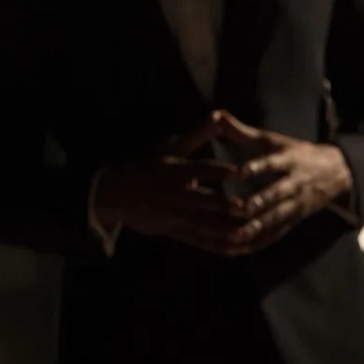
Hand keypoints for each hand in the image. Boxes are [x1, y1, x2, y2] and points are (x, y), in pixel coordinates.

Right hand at [93, 122, 245, 254]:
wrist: (116, 194)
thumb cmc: (149, 165)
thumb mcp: (171, 148)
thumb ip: (198, 135)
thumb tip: (218, 115)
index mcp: (177, 171)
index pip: (202, 170)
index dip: (221, 171)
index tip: (241, 171)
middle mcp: (177, 194)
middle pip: (204, 201)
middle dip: (224, 206)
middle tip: (247, 208)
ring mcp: (175, 216)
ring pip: (204, 225)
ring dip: (225, 231)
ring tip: (247, 234)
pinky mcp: (175, 231)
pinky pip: (200, 241)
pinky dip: (218, 246)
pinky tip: (237, 248)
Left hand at [213, 111, 353, 251]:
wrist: (336, 173)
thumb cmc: (295, 153)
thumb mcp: (274, 140)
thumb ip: (243, 132)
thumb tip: (217, 114)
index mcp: (289, 160)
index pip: (272, 164)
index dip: (256, 168)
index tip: (237, 172)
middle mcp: (295, 183)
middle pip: (276, 194)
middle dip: (258, 202)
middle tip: (236, 209)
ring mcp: (297, 204)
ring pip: (277, 217)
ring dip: (258, 226)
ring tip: (237, 234)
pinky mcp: (295, 220)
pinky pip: (277, 233)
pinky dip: (261, 241)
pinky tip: (242, 248)